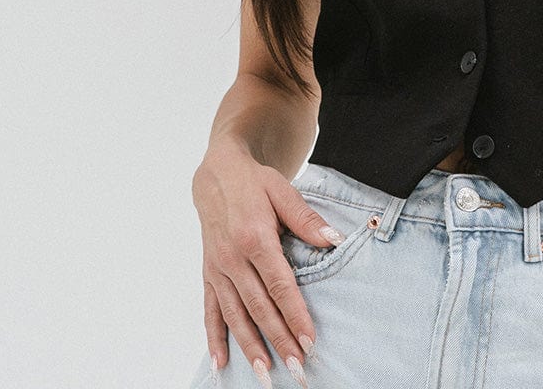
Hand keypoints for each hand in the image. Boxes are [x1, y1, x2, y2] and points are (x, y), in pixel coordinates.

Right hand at [192, 141, 344, 381]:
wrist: (216, 173)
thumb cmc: (254, 182)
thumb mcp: (283, 190)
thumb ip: (307, 218)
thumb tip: (334, 240)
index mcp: (254, 237)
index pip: (279, 285)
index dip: (295, 314)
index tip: (309, 340)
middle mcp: (232, 258)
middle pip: (259, 307)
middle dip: (279, 339)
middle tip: (296, 368)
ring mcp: (217, 268)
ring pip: (235, 315)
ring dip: (250, 347)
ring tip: (265, 374)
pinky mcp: (208, 273)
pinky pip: (210, 309)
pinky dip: (213, 337)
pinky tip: (220, 362)